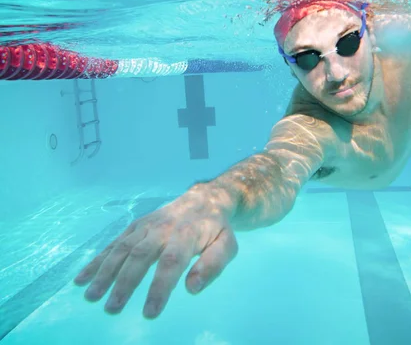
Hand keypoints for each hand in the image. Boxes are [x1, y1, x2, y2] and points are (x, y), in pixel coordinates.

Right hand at [73, 191, 237, 318]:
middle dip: (125, 283)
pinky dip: (97, 261)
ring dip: (104, 273)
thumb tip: (192, 289)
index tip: (149, 313)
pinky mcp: (134, 227)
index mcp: (187, 235)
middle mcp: (162, 229)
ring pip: (122, 249)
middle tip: (112, 309)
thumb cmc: (215, 229)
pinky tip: (81, 279)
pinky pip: (114, 244)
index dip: (159, 288)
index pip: (171, 263)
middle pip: (141, 256)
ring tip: (91, 297)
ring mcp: (145, 226)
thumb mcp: (227, 245)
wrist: (203, 199)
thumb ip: (213, 265)